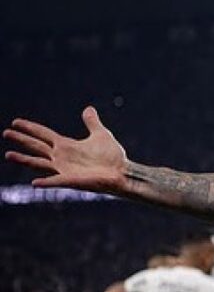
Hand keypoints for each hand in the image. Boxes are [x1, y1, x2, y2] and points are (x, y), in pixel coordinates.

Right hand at [4, 106, 128, 192]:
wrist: (123, 172)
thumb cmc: (112, 157)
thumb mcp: (101, 134)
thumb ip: (92, 122)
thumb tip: (88, 108)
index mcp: (67, 146)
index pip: (44, 134)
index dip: (30, 128)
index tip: (15, 122)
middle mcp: (62, 157)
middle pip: (37, 146)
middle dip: (22, 140)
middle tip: (5, 133)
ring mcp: (65, 170)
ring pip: (39, 164)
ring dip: (24, 160)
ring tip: (8, 154)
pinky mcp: (72, 180)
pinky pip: (56, 181)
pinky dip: (46, 182)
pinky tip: (35, 182)